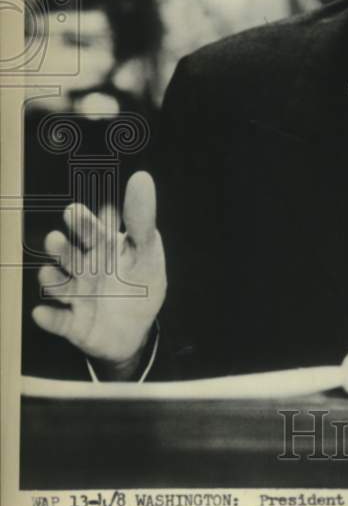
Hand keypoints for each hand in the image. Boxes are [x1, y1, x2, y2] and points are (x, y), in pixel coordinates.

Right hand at [33, 171, 166, 373]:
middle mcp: (84, 268)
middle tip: (55, 240)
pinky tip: (42, 313)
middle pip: (69, 254)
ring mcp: (77, 295)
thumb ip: (142, 219)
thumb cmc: (141, 281)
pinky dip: (49, 318)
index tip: (73, 211)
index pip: (91, 229)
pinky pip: (58, 321)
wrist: (135, 329)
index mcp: (103, 247)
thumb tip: (142, 177)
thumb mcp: (146, 251)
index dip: (82, 221)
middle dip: (60, 247)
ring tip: (48, 274)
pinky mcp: (73, 323)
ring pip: (58, 284)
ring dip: (50, 278)